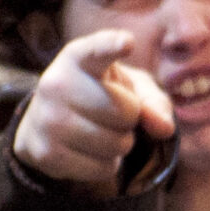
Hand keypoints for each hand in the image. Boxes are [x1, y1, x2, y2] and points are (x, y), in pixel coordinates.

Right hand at [14, 28, 175, 188]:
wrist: (50, 121)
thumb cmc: (100, 95)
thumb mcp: (130, 87)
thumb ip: (154, 102)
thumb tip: (164, 128)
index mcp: (78, 57)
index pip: (97, 50)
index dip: (112, 46)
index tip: (127, 42)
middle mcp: (56, 83)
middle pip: (124, 111)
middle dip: (130, 118)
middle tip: (113, 113)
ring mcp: (47, 120)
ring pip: (115, 144)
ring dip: (120, 144)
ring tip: (101, 131)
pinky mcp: (45, 154)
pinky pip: (102, 169)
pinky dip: (107, 165)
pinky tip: (89, 150)